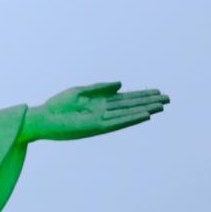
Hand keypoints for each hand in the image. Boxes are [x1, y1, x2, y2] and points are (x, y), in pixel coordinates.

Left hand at [21, 82, 168, 141]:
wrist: (42, 118)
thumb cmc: (57, 105)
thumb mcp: (80, 91)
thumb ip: (101, 88)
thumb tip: (121, 84)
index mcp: (100, 103)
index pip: (126, 98)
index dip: (142, 95)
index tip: (158, 92)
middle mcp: (103, 112)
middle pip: (130, 106)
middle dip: (148, 102)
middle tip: (168, 99)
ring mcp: (100, 120)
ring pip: (127, 114)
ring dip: (144, 110)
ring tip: (160, 107)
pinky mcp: (94, 127)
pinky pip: (116, 122)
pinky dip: (130, 118)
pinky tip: (143, 115)